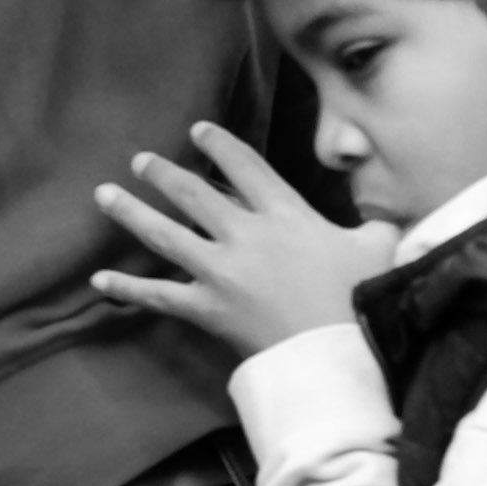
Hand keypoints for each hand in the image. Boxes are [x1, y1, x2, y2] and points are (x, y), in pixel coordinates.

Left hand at [91, 122, 399, 357]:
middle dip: (163, 174)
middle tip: (141, 161)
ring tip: (105, 195)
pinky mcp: (208, 310)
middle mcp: (245, 236)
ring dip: (131, 213)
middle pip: (193, 194)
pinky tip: (99, 281)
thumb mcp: (379, 248)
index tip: (199, 131)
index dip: (220, 146)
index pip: (245, 166)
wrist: (337, 354)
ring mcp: (221, 273)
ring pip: (165, 235)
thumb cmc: (362, 300)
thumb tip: (387, 209)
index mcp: (286, 215)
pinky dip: (128, 289)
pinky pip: (159, 296)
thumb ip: (376, 221)